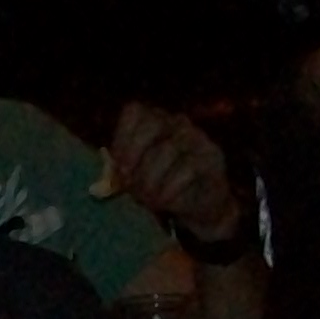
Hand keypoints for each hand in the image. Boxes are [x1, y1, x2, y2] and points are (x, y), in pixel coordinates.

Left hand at [104, 102, 244, 242]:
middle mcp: (177, 123)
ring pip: (169, 149)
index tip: (115, 165)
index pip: (135, 112)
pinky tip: (162, 202)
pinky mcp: (212, 158)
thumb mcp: (139, 178)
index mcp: (155, 121)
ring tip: (144, 199)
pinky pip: (188, 168)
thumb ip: (123, 172)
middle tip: (127, 182)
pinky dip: (169, 188)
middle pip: (152, 124)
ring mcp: (197, 138)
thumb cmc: (164, 187)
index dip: (121, 137)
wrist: (202, 206)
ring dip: (151, 178)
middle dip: (134, 153)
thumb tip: (107, 180)